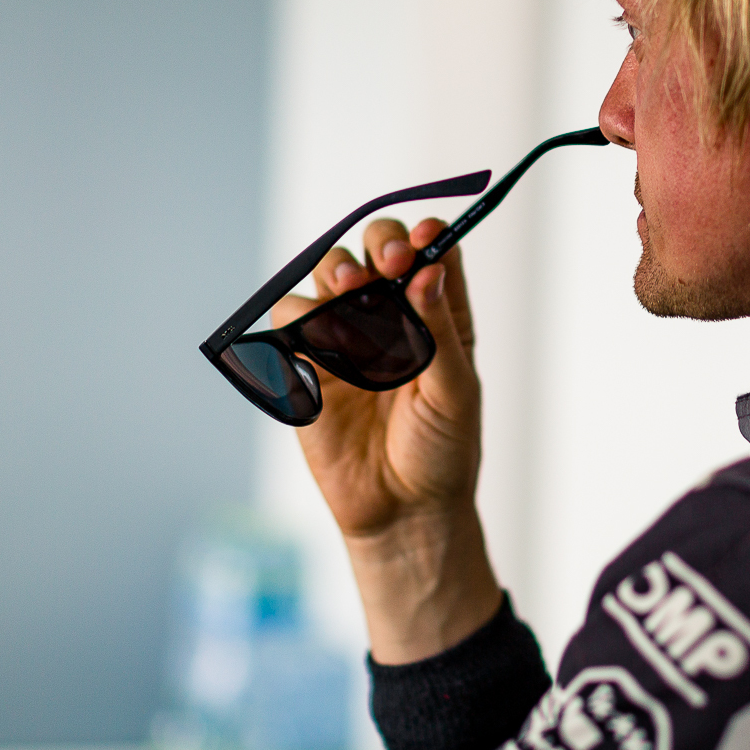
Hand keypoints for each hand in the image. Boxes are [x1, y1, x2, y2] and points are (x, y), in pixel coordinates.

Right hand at [273, 217, 500, 662]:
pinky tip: (325, 343)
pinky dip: (303, 319)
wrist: (402, 511)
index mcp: (438, 314)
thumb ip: (440, 331)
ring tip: (351, 292)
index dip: (427, 238)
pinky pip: (293, 322)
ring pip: (329, 275)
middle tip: (386, 264)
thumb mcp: (456, 392)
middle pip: (376, 250)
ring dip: (338, 272)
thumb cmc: (443, 452)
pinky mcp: (307, 364)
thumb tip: (428, 273)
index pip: (432, 253)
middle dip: (379, 245)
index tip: (426, 241)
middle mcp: (392, 315)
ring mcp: (346, 336)